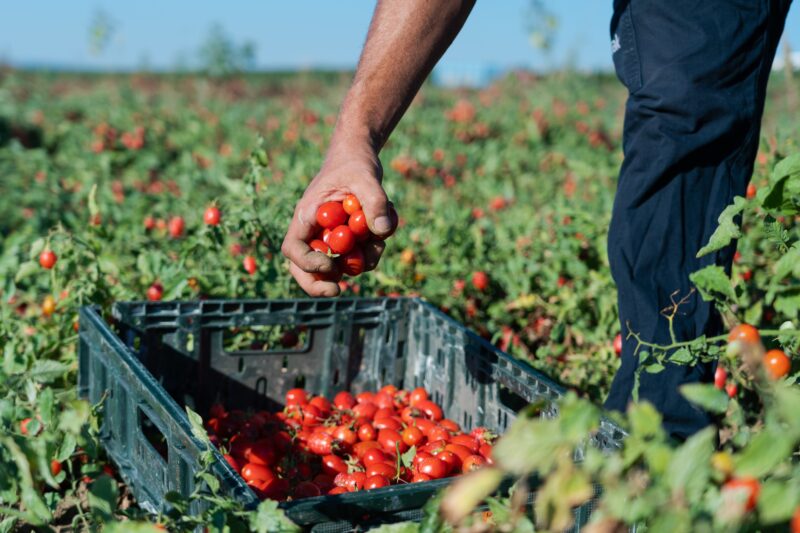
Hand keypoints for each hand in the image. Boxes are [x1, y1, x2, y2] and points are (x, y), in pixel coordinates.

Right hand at [281, 141, 396, 296]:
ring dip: (364, 260)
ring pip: (339, 267)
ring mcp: (332, 239)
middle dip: (319, 284)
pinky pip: (360, 256)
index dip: (307, 263)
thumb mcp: (365, 176)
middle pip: (305, 269)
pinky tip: (387, 223)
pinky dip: (376, 248)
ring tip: (381, 234)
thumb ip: (374, 201)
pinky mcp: (349, 241)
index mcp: (307, 216)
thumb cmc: (355, 163)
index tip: (331, 264)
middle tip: (338, 291)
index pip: (293, 248)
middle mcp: (315, 232)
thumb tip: (383, 230)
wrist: (360, 158)